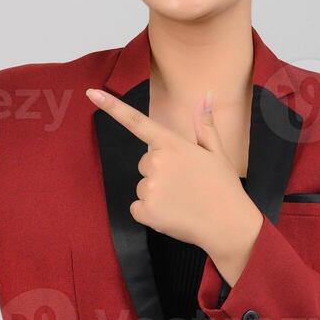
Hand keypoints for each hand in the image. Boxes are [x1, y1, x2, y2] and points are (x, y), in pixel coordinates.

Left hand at [84, 86, 263, 275]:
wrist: (229, 225)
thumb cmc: (223, 187)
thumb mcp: (216, 152)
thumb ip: (204, 124)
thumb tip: (205, 95)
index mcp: (172, 145)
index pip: (136, 122)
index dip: (112, 107)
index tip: (90, 93)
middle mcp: (157, 163)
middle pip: (145, 164)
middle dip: (160, 173)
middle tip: (185, 184)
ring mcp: (150, 188)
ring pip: (142, 187)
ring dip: (157, 194)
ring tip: (183, 201)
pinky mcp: (145, 211)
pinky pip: (137, 208)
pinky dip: (150, 213)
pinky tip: (172, 214)